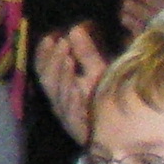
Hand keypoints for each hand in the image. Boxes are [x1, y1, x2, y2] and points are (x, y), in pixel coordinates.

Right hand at [34, 25, 108, 144]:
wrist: (119, 134)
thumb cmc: (105, 99)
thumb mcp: (97, 71)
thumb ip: (86, 53)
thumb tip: (75, 29)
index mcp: (59, 85)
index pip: (43, 67)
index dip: (44, 53)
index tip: (51, 37)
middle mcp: (57, 100)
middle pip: (47, 79)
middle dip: (53, 60)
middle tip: (63, 43)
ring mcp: (65, 115)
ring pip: (57, 94)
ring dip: (62, 75)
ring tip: (69, 59)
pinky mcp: (77, 128)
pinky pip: (71, 113)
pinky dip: (72, 100)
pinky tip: (77, 89)